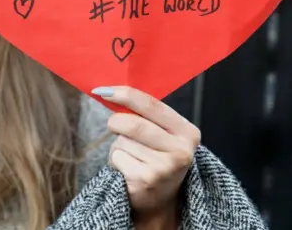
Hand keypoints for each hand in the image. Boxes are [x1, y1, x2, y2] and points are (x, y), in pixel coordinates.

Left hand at [92, 86, 200, 223]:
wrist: (160, 200)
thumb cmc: (156, 157)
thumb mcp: (162, 133)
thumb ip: (144, 114)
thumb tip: (109, 91)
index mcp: (187, 132)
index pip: (152, 105)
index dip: (125, 95)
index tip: (104, 90)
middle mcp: (180, 151)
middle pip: (133, 124)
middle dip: (116, 122)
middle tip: (114, 125)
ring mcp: (163, 168)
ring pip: (122, 141)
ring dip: (117, 145)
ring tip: (132, 156)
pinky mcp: (145, 181)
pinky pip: (117, 157)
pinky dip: (115, 160)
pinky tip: (128, 169)